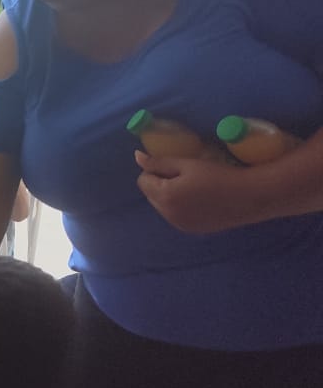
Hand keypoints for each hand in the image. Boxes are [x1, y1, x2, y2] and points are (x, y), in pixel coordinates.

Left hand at [135, 151, 259, 233]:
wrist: (250, 196)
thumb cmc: (219, 175)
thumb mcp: (188, 164)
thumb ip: (160, 162)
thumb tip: (137, 157)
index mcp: (164, 197)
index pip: (143, 181)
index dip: (155, 170)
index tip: (175, 166)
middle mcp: (167, 215)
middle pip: (151, 195)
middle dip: (160, 184)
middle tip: (185, 175)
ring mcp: (179, 225)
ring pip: (162, 206)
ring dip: (170, 196)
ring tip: (194, 187)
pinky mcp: (191, 230)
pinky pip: (175, 215)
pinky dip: (180, 207)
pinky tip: (200, 200)